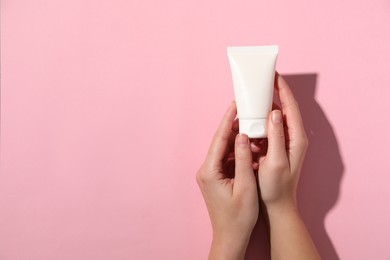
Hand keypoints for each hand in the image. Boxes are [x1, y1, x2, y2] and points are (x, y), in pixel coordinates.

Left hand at [196, 102, 257, 259]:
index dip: (227, 121)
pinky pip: (226, 159)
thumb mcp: (246, 186)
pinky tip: (248, 146)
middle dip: (232, 127)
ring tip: (249, 125)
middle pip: (220, 142)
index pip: (219, 140)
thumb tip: (242, 136)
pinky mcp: (215, 178)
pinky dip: (236, 152)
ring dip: (236, 139)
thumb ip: (244, 159)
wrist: (231, 235)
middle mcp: (206, 170)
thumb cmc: (239, 216)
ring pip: (223, 150)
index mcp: (210, 171)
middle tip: (244, 110)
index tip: (234, 105)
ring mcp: (209, 174)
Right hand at [254, 74, 319, 259]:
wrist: (277, 205)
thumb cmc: (276, 187)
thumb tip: (276, 112)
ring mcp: (285, 142)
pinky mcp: (276, 148)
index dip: (283, 89)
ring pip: (275, 119)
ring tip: (252, 98)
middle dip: (273, 94)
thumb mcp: (276, 161)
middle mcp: (293, 138)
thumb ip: (276, 136)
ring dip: (264, 109)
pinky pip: (267, 130)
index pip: (292, 107)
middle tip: (260, 82)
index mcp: (297, 139)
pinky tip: (248, 121)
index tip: (275, 75)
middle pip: (284, 109)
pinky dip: (258, 123)